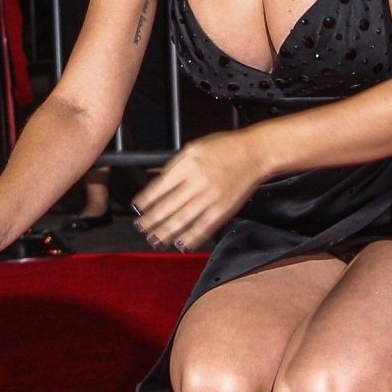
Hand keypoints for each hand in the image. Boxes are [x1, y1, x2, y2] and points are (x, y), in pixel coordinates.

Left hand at [131, 130, 272, 250]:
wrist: (254, 153)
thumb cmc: (225, 148)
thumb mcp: (194, 148)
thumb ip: (173, 165)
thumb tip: (154, 177)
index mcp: (188, 165)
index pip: (160, 186)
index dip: (146, 200)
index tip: (137, 209)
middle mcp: (198, 182)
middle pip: (168, 206)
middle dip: (151, 220)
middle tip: (141, 228)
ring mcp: (211, 197)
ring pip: (183, 219)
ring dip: (166, 232)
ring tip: (154, 239)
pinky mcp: (224, 209)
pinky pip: (204, 226)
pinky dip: (191, 237)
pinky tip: (180, 244)